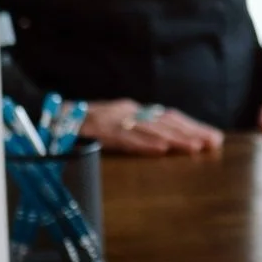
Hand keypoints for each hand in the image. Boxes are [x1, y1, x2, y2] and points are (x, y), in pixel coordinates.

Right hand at [81, 99, 224, 154]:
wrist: (47, 117)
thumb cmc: (82, 126)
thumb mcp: (113, 126)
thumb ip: (136, 132)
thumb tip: (165, 145)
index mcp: (132, 110)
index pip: (168, 117)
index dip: (191, 126)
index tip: (213, 138)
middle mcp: (127, 111)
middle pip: (165, 121)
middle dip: (191, 132)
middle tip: (213, 143)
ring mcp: (112, 119)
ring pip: (149, 128)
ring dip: (173, 138)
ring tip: (194, 148)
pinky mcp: (98, 129)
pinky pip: (123, 137)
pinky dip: (143, 144)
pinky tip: (160, 150)